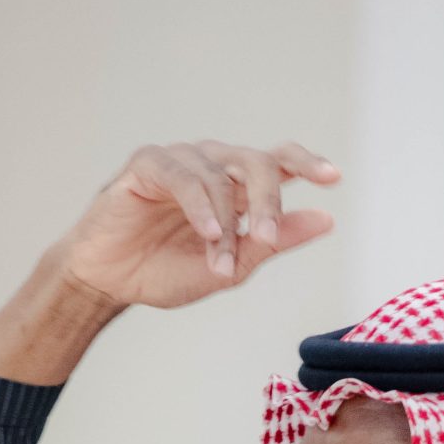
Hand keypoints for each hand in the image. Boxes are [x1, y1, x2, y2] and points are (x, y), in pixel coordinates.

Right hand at [61, 139, 339, 306]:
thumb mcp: (231, 266)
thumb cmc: (164, 270)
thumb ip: (273, 242)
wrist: (110, 281)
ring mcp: (181, 161)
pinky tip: (208, 231)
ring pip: (219, 175)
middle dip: (267, 201)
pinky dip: (200, 205)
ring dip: (224, 223)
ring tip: (219, 262)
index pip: (278, 162)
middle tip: (266, 238)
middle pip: (255, 163)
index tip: (334, 178)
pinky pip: (182, 175)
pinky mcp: (148, 164)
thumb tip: (325, 220)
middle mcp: (212, 165)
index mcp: (236, 188)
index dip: (306, 163)